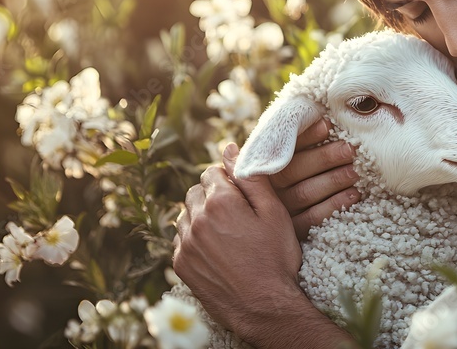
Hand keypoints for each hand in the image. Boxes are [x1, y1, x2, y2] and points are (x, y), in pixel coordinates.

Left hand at [173, 143, 304, 336]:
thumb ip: (251, 178)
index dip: (228, 179)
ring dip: (201, 216)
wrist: (264, 307)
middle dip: (212, 195)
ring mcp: (185, 244)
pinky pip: (181, 239)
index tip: (241, 193)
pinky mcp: (181, 264)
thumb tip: (230, 149)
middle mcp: (196, 219)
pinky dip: (194, 238)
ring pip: (185, 214)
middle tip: (235, 214)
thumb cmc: (275, 258)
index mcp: (220, 202)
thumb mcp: (274, 213)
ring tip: (226, 233)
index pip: (212, 172)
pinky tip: (216, 249)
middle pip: (195, 191)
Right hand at [269, 118, 360, 239]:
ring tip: (356, 171)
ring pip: (305, 193)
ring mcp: (280, 211)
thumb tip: (323, 113)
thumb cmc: (299, 172)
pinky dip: (334, 205)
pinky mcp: (293, 231)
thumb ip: (298, 137)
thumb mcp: (293, 154)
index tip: (327, 125)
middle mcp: (269, 188)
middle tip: (350, 149)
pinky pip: (313, 218)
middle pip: (294, 171)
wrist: (280, 223)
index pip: (284, 148)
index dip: (306, 136)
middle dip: (324, 158)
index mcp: (267, 164)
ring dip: (333, 180)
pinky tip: (354, 195)